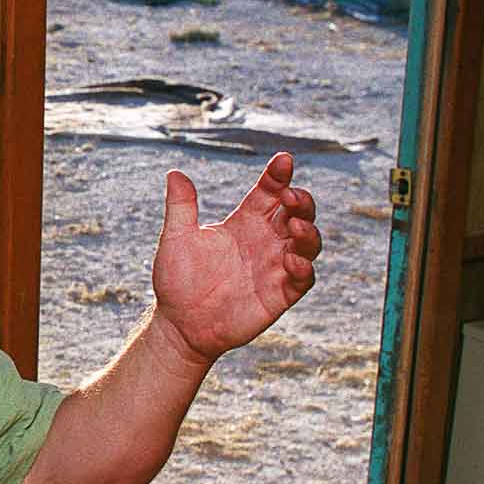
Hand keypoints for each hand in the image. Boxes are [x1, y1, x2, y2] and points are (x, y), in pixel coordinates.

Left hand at [150, 151, 321, 364]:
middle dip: (301, 200)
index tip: (283, 160)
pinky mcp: (279, 294)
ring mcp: (274, 267)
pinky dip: (303, 268)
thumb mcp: (176, 239)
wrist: (179, 324)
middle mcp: (264, 241)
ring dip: (308, 231)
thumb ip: (180, 207)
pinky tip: (291, 260)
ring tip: (296, 224)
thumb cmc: (177, 280)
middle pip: (296, 213)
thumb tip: (174, 173)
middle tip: (290, 195)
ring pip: (307, 243)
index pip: (269, 193)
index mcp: (244, 222)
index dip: (278, 176)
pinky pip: (302, 279)